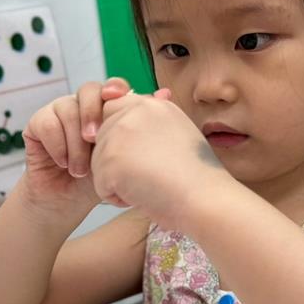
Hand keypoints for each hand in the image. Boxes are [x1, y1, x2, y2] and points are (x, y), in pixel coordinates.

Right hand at [21, 77, 133, 213]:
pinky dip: (58, 145)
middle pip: (88, 89)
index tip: (118, 96)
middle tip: (94, 139)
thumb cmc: (100, 180)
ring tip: (81, 170)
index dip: (115, 87)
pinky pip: (46, 122)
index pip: (111, 87)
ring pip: (66, 108)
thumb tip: (166, 94)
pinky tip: (65, 164)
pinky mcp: (37, 124)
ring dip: (75, 142)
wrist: (68, 205)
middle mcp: (83, 107)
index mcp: (106, 110)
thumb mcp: (124, 156)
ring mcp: (59, 113)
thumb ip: (140, 127)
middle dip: (92, 112)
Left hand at [90, 90, 235, 230]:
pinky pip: (100, 184)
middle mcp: (135, 111)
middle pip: (102, 137)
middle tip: (152, 173)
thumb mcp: (178, 135)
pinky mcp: (110, 159)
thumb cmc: (198, 178)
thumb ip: (153, 126)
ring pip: (98, 162)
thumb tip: (136, 124)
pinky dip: (117, 197)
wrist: (205, 198)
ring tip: (150, 185)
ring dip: (118, 181)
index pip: (115, 110)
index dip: (123, 139)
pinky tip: (143, 195)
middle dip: (118, 161)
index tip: (145, 157)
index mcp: (154, 105)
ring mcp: (120, 133)